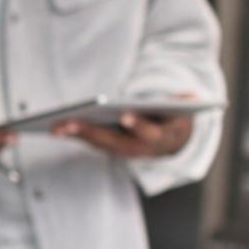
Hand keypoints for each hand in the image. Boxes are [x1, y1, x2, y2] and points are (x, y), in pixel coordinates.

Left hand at [53, 111, 192, 157]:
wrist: (172, 140)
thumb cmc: (173, 116)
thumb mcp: (182, 110)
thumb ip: (185, 103)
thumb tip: (192, 98)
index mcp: (158, 136)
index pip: (148, 131)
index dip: (137, 124)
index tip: (125, 116)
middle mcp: (139, 148)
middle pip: (114, 141)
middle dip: (92, 131)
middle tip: (70, 122)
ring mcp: (123, 150)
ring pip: (98, 144)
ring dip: (77, 135)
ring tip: (56, 125)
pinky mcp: (110, 148)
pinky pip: (91, 142)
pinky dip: (74, 135)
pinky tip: (56, 127)